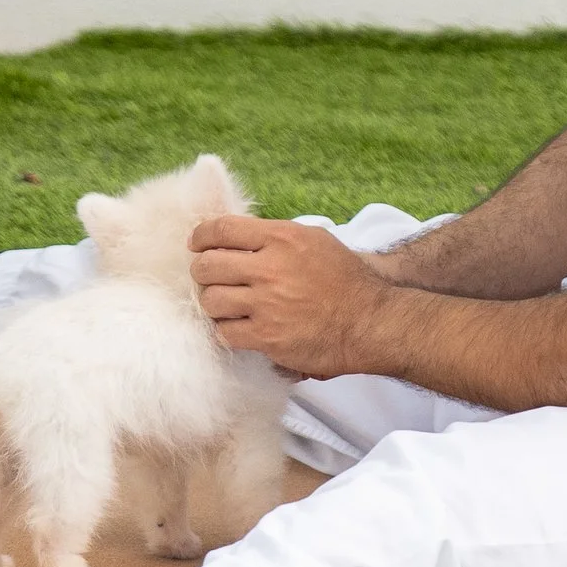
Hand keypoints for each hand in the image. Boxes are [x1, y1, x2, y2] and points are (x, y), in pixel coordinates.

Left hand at [189, 216, 395, 381]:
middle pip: (208, 266)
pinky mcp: (267, 337)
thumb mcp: (314, 240)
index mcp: (281, 238)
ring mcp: (266, 304)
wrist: (370, 322)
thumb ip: (275, 237)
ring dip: (213, 303)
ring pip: (211, 301)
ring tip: (225, 305)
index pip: (222, 229)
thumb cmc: (346, 280)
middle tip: (209, 278)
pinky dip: (227, 331)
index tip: (196, 244)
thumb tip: (237, 237)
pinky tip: (238, 328)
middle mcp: (270, 268)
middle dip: (203, 272)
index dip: (201, 236)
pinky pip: (225, 332)